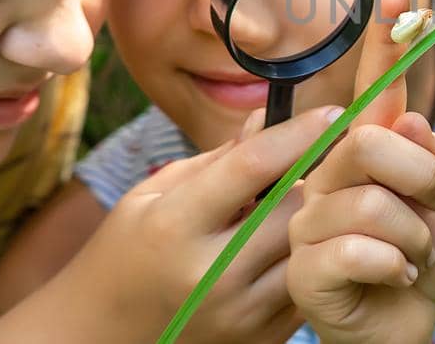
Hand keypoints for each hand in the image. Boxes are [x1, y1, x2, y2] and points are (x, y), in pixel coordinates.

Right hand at [49, 104, 336, 342]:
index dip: (296, 134)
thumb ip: (216, 160)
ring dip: (309, 223)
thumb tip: (267, 118)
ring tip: (292, 211)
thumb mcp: (152, 195)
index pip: (251, 167)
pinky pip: (307, 284)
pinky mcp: (263, 338)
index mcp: (173, 227)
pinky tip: (284, 250)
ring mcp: (240, 313)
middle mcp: (210, 275)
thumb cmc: (128, 251)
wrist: (104, 335)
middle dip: (305, 181)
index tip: (330, 113)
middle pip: (292, 209)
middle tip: (304, 171)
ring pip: (308, 248)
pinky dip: (305, 260)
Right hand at [287, 0, 434, 342]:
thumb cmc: (413, 271)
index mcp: (353, 160)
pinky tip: (393, 281)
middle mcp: (320, 182)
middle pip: (367, 141)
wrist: (393, 338)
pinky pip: (357, 251)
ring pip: (369, 202)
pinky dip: (394, 267)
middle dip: (419, 175)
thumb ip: (429, 165)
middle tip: (431, 206)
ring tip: (409, 260)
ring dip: (414, 237)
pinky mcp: (301, 274)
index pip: (367, 95)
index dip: (382, 45)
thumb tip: (411, 123)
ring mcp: (305, 227)